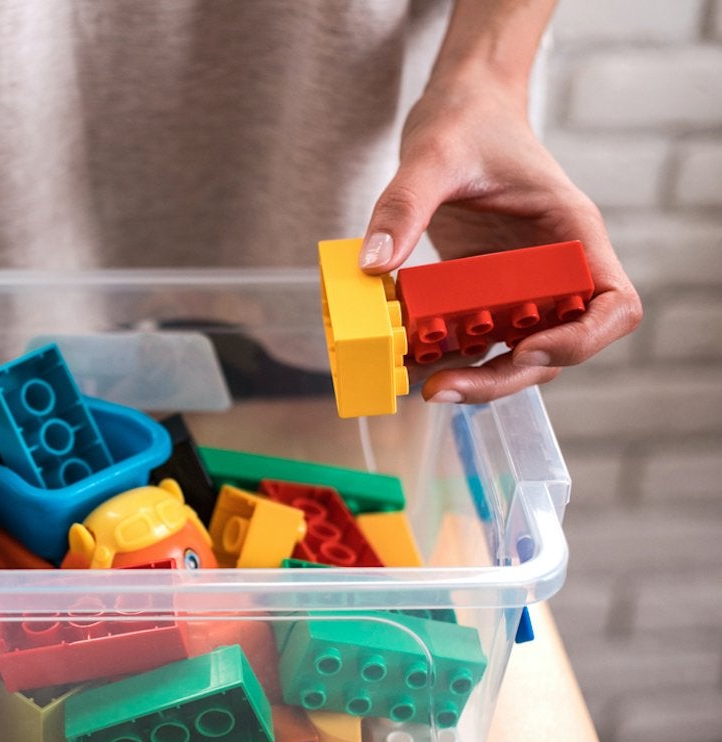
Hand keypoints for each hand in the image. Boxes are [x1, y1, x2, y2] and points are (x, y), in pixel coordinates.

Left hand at [359, 82, 641, 403]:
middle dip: (506, 376)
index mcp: (571, 231)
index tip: (527, 346)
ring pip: (516, 350)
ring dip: (475, 375)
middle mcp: (554, 265)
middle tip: (444, 389)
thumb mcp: (433, 154)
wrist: (457, 106)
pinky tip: (409, 359)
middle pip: (558, 344)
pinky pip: (475, 334)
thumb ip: (404, 205)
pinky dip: (447, 353)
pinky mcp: (484, 288)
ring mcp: (520, 281)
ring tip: (424, 385)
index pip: (613, 303)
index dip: (580, 339)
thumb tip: (374, 263)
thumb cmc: (467, 119)